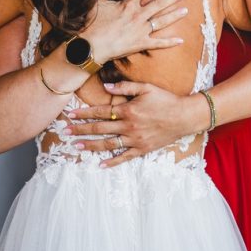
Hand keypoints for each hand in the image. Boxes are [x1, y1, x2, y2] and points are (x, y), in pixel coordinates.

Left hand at [63, 81, 205, 166]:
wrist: (184, 116)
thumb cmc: (166, 99)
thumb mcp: (146, 88)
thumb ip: (125, 86)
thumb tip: (106, 86)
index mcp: (128, 110)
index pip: (101, 111)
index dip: (84, 113)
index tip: (70, 115)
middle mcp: (129, 126)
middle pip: (100, 129)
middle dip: (81, 130)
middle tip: (66, 132)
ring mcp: (135, 139)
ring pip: (108, 144)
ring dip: (91, 145)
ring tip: (77, 146)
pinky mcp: (142, 149)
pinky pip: (125, 157)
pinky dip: (113, 161)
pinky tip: (101, 164)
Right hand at [83, 0, 190, 63]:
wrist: (90, 46)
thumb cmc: (92, 24)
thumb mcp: (97, 2)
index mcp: (128, 4)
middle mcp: (138, 15)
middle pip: (160, 4)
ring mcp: (140, 30)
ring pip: (162, 21)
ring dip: (175, 15)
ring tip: (186, 10)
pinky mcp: (140, 44)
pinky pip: (158, 43)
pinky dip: (169, 42)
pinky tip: (181, 40)